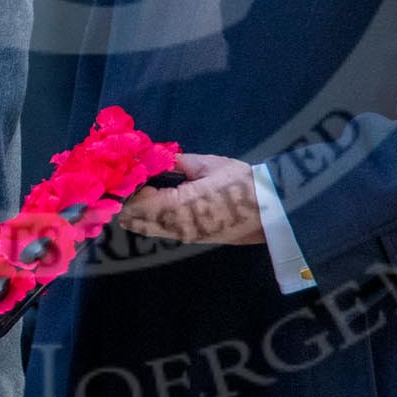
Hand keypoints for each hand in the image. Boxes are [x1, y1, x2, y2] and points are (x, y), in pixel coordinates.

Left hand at [116, 154, 263, 245]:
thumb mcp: (208, 165)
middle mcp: (177, 227)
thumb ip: (179, 162)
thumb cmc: (242, 183)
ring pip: (147, 229)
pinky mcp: (193, 239)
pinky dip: (151, 218)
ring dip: (137, 212)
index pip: (137, 204)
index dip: (126, 189)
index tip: (125, 173)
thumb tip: (158, 157)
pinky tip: (154, 200)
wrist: (271, 211)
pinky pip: (161, 230)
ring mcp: (185, 236)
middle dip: (127, 203)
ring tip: (139, 188)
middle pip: (136, 222)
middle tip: (128, 181)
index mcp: (179, 207)